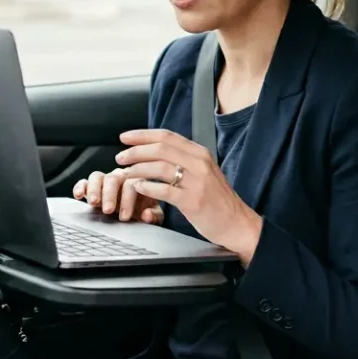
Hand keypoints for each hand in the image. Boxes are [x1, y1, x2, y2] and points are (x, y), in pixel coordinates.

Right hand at [72, 170, 163, 223]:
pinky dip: (80, 186)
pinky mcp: (92, 186)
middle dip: (110, 195)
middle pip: (114, 178)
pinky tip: (78, 196)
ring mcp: (106, 181)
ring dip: (94, 189)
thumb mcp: (153, 216)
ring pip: (97, 176)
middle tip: (108, 210)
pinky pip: (84, 181)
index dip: (128, 200)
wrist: (134, 216)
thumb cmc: (145, 213)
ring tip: (93, 203)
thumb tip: (147, 215)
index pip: (132, 183)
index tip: (125, 217)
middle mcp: (121, 178)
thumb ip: (153, 216)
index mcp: (138, 182)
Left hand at [116, 128, 263, 265]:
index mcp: (200, 153)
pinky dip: (147, 187)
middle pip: (160, 148)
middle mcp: (199, 163)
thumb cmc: (217, 200)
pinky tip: (138, 188)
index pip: (167, 136)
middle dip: (135, 151)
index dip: (142, 135)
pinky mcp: (193, 201)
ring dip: (137, 168)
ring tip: (126, 173)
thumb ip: (184, 160)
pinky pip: (164, 190)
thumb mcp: (203, 172)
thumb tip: (156, 151)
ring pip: (160, 167)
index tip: (125, 137)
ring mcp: (197, 182)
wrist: (237, 223)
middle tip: (120, 157)